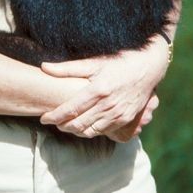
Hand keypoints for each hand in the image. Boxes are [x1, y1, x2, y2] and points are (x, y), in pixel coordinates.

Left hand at [40, 35, 169, 138]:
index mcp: (98, 90)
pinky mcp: (126, 120)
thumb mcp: (94, 62)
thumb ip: (68, 68)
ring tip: (64, 124)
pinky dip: (90, 131)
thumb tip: (44, 67)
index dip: (54, 116)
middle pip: (78, 124)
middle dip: (61, 126)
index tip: (43, 118)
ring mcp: (118, 114)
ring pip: (90, 131)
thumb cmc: (119, 61)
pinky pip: (103, 131)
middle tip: (51, 121)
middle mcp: (108, 105)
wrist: (149, 67)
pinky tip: (83, 125)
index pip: (70, 109)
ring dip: (75, 131)